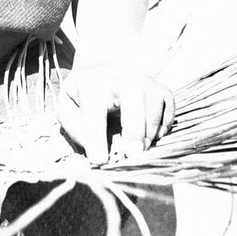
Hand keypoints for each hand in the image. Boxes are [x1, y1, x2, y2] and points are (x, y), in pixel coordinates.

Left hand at [55, 60, 174, 164]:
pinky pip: (169, 106)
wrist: (100, 75)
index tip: (99, 160)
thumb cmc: (82, 98)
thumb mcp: (67, 109)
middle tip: (131, 155)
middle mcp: (120, 76)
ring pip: (154, 102)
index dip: (96, 137)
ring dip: (149, 131)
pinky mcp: (160, 89)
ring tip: (138, 150)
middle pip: (132, 95)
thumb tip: (97, 150)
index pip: (94, 109)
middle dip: (134, 127)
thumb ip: (76, 128)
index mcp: (91, 82)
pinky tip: (151, 137)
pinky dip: (164, 125)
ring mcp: (144, 80)